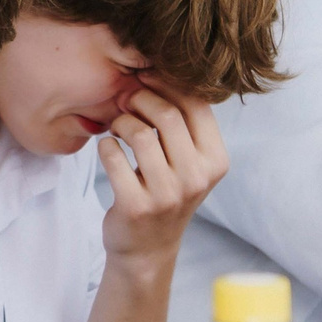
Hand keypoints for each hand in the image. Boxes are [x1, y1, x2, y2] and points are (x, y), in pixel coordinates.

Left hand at [99, 85, 227, 261]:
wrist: (147, 249)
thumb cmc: (166, 192)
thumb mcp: (189, 162)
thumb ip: (182, 124)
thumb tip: (154, 72)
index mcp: (215, 160)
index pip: (197, 104)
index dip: (167, 83)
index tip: (145, 78)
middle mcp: (197, 178)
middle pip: (167, 115)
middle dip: (140, 99)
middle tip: (124, 101)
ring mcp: (167, 195)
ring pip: (139, 134)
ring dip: (121, 122)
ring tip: (117, 127)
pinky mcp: (136, 206)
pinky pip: (113, 156)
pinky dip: (105, 146)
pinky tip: (108, 150)